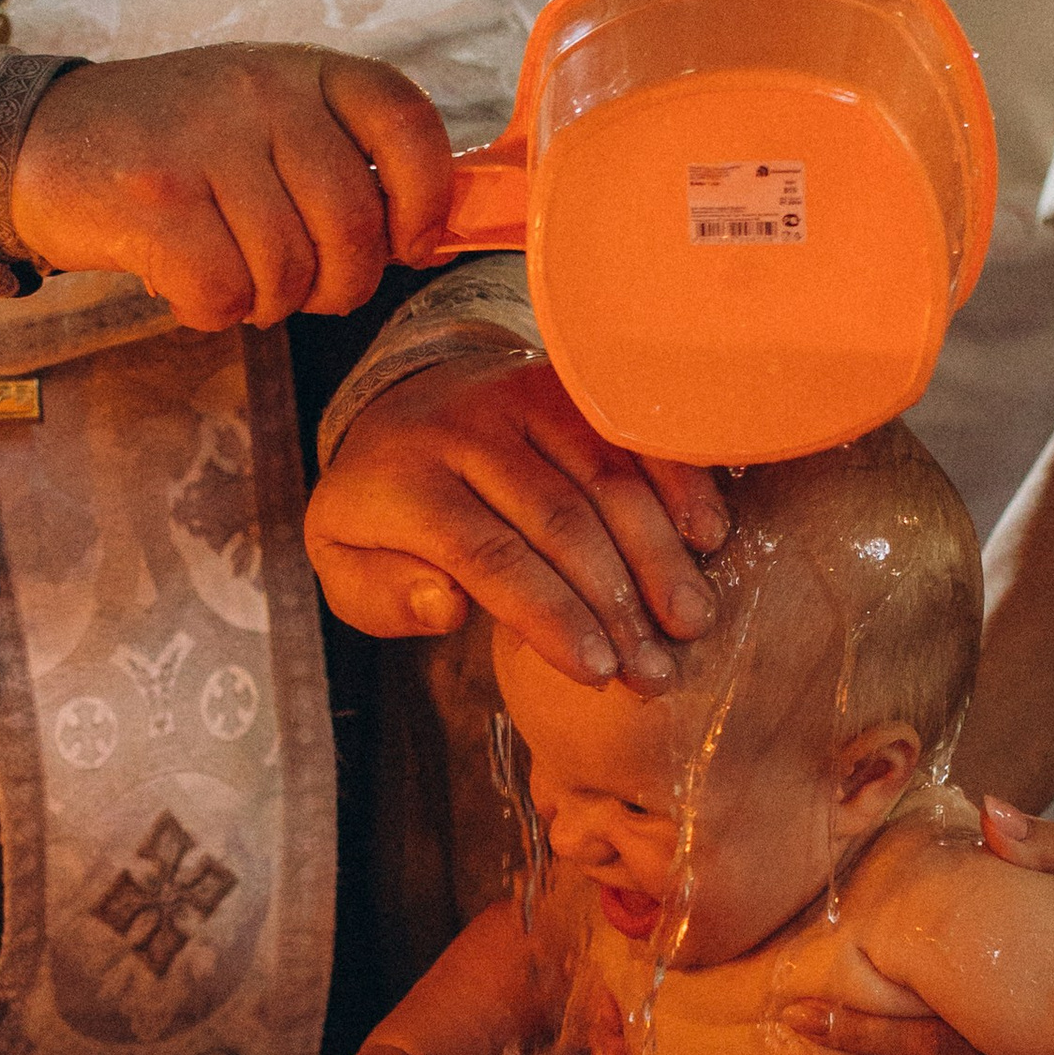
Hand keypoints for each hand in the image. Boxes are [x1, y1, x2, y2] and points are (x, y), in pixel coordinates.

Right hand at [9, 46, 454, 327]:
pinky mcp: (155, 202)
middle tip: (302, 285)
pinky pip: (227, 292)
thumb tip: (426, 235)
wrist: (41, 140)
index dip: (426, 197)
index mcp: (303, 71)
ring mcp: (205, 144)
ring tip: (232, 273)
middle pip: (354, 223)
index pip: (405, 120)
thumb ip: (343, 157)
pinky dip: (212, 311)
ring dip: (268, 301)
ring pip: (290, 269)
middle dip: (339, 283)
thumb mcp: (266, 116)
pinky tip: (186, 283)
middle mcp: (259, 94)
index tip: (407, 242)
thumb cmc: (175, 144)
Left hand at [304, 345, 729, 694]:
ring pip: (605, 474)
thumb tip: (446, 604)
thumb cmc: (386, 517)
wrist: (401, 409)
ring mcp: (521, 393)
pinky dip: (676, 480)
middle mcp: (463, 425)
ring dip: (658, 553)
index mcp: (401, 480)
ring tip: (692, 621)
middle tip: (657, 669)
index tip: (598, 672)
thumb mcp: (347, 568)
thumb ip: (384, 598)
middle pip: (558, 518)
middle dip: (616, 602)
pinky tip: (706, 537)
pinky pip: (632, 429)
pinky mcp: (569, 381)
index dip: (549, 615)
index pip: (487, 554)